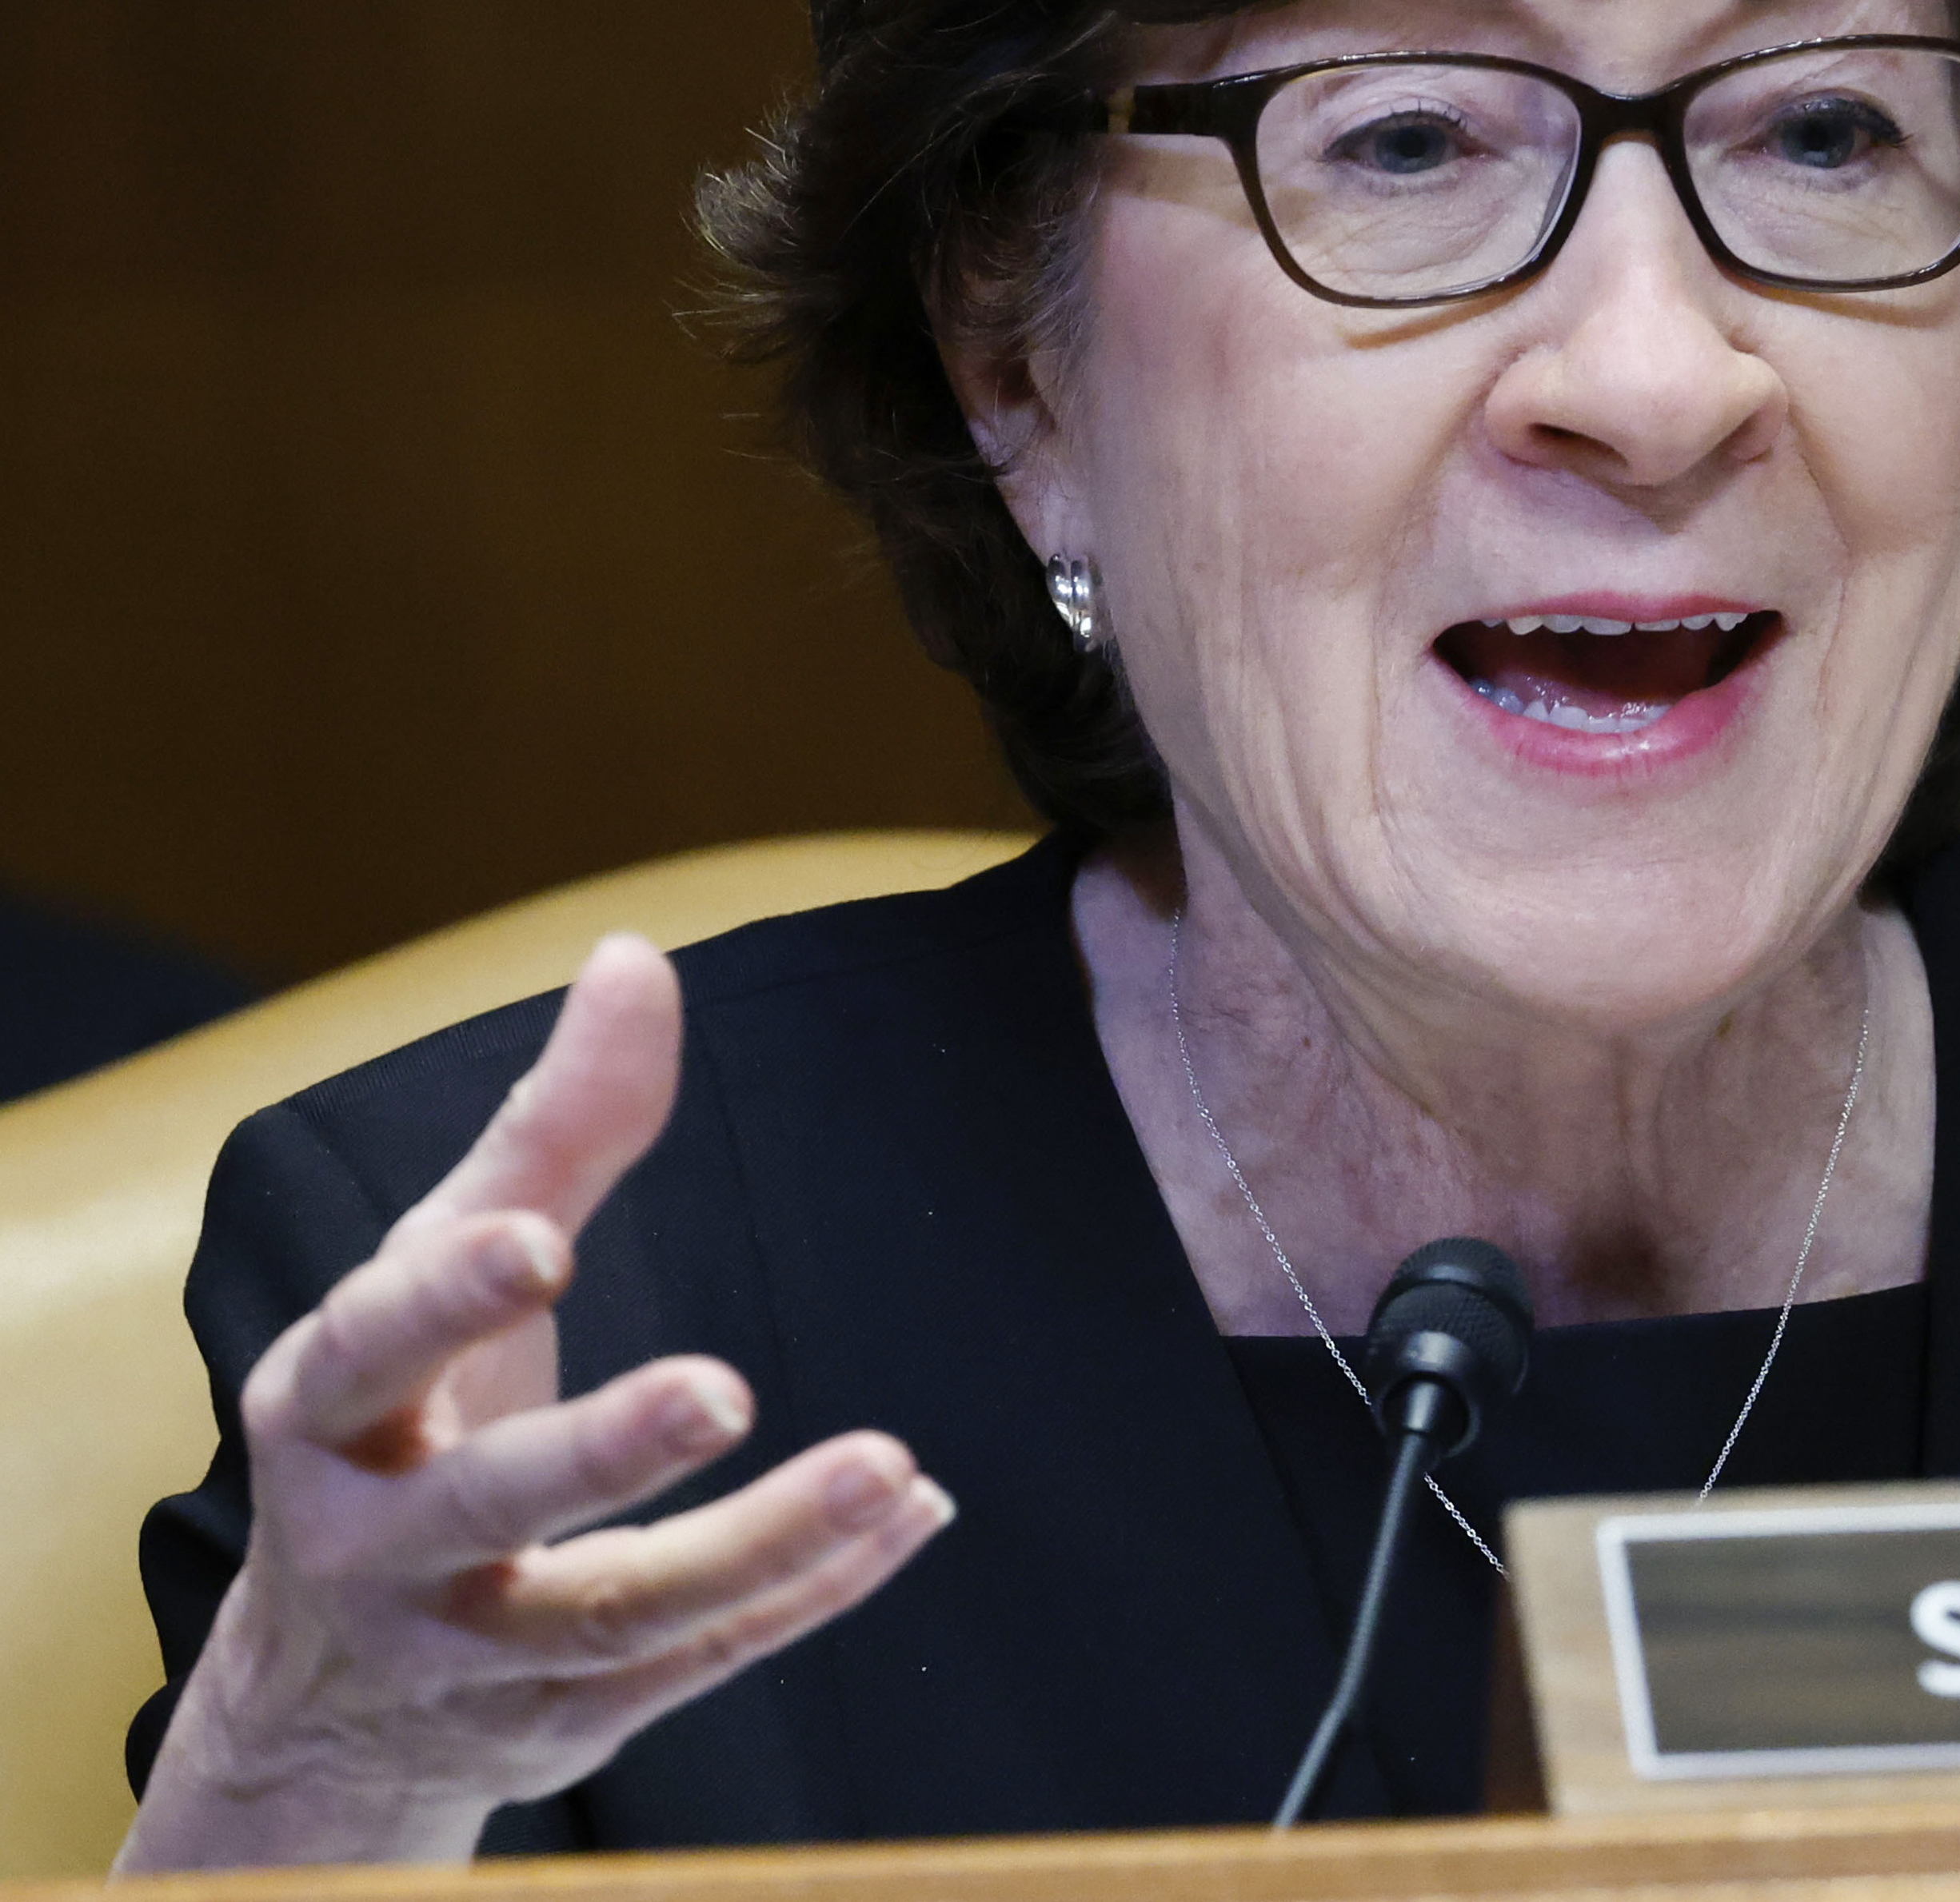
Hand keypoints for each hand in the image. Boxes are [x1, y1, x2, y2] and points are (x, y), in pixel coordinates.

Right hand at [118, 937, 954, 1871]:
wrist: (330, 1687)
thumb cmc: (407, 1418)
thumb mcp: (444, 1270)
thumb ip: (553, 1127)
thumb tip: (635, 957)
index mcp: (332, 1404)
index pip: (378, 1345)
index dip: (449, 1298)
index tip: (538, 1239)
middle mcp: (383, 1540)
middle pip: (489, 1501)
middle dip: (597, 1448)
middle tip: (719, 1388)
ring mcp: (474, 1646)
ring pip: (613, 1615)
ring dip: (760, 1545)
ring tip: (890, 1467)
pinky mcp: (563, 1720)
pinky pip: (696, 1663)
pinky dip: (808, 1593)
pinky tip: (911, 1515)